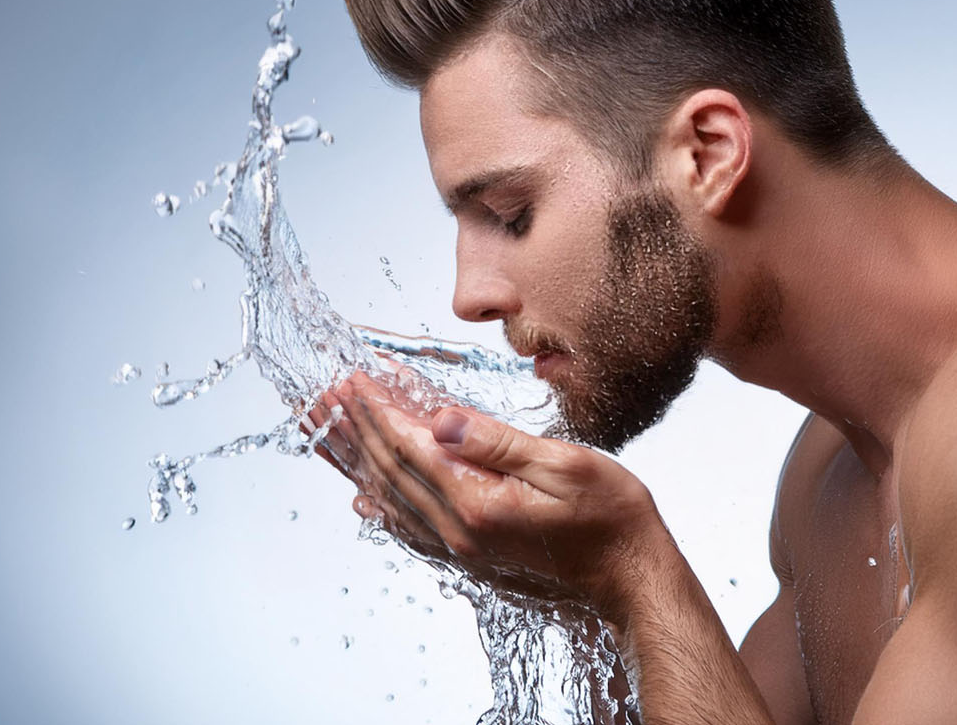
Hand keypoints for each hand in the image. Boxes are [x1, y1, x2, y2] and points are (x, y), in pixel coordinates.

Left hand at [308, 369, 670, 617]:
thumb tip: (439, 420)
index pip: (410, 447)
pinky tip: (366, 496)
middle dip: (354, 429)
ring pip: (390, 499)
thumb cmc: (612, 518)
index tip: (353, 377)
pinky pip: (410, 528)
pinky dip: (382, 504)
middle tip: (324, 394)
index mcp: (478, 502)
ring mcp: (462, 549)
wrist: (631, 579)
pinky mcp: (471, 558)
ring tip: (325, 433)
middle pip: (389, 472)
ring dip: (356, 462)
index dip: (377, 409)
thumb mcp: (564, 464)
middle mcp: (459, 532)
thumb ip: (497, 443)